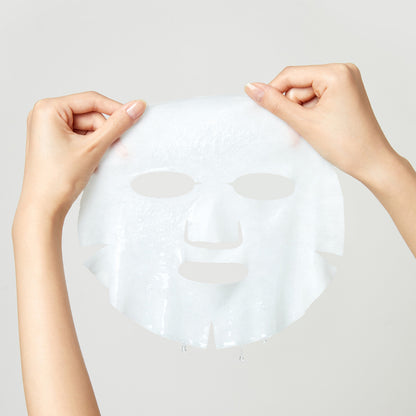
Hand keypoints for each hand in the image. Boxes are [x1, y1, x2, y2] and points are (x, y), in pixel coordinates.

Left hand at [16, 91, 145, 221]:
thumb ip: (117, 124)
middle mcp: (45, 116)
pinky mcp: (54, 143)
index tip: (134, 117)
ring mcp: (48, 130)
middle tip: (120, 151)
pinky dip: (92, 149)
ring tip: (104, 160)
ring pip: (87, 129)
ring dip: (101, 143)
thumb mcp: (93, 147)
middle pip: (90, 116)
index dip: (115, 109)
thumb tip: (136, 106)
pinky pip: (80, 139)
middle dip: (107, 134)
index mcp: (48, 109)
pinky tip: (95, 162)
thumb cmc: (57, 179)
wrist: (44, 207)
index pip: (91, 100)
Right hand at [244, 63, 415, 257]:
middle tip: (299, 129)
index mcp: (336, 73)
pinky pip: (316, 99)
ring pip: (305, 94)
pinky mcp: (344, 95)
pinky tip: (317, 128)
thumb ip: (275, 104)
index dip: (273, 92)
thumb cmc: (347, 145)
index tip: (262, 109)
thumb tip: (252, 87)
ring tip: (311, 131)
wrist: (372, 163)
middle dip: (293, 108)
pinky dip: (310, 114)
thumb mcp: (304, 123)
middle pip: (298, 85)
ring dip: (301, 113)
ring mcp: (345, 84)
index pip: (291, 75)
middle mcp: (343, 72)